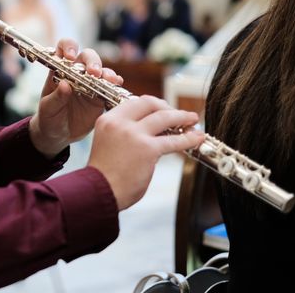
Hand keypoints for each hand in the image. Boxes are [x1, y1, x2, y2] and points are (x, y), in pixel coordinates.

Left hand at [29, 38, 122, 157]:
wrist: (58, 135)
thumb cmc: (49, 118)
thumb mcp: (47, 109)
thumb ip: (56, 97)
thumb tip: (65, 85)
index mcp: (60, 70)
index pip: (64, 48)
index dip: (69, 47)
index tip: (70, 58)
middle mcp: (77, 72)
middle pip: (88, 57)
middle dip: (92, 61)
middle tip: (94, 73)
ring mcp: (90, 83)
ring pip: (102, 70)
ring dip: (106, 72)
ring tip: (109, 80)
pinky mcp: (100, 96)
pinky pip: (110, 86)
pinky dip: (115, 84)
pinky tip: (116, 86)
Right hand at [88, 95, 203, 210]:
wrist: (98, 192)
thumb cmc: (104, 174)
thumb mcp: (108, 142)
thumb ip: (124, 132)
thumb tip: (149, 131)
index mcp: (108, 119)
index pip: (134, 102)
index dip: (152, 104)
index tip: (162, 109)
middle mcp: (120, 122)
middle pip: (150, 104)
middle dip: (167, 107)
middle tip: (178, 114)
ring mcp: (134, 134)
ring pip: (164, 117)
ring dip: (181, 117)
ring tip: (192, 120)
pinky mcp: (147, 149)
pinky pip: (173, 140)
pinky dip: (188, 138)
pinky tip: (196, 138)